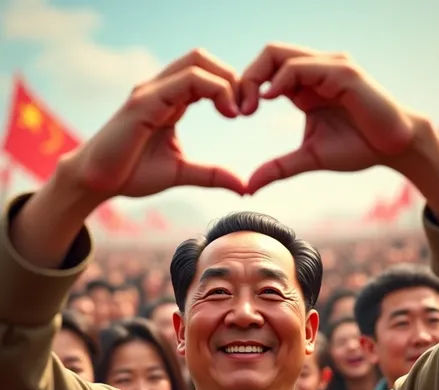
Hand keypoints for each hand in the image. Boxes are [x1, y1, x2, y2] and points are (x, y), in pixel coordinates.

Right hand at [63, 49, 245, 197]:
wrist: (97, 182)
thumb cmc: (132, 174)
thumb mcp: (182, 173)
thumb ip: (212, 175)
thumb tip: (244, 186)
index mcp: (170, 99)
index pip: (205, 74)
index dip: (231, 87)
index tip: (244, 114)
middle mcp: (161, 88)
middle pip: (203, 58)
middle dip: (233, 77)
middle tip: (247, 108)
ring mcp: (152, 91)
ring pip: (197, 62)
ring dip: (226, 81)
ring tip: (238, 111)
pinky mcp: (145, 101)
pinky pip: (186, 80)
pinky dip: (214, 89)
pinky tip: (227, 112)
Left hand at [240, 43, 420, 193]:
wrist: (394, 148)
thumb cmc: (357, 149)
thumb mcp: (308, 159)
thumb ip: (278, 168)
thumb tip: (248, 187)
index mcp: (305, 85)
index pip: (267, 70)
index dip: (246, 87)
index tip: (236, 115)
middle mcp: (316, 69)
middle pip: (269, 53)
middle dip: (247, 78)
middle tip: (238, 109)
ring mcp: (329, 67)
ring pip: (281, 54)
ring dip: (258, 78)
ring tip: (249, 108)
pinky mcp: (343, 71)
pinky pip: (302, 66)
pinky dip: (281, 80)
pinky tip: (269, 99)